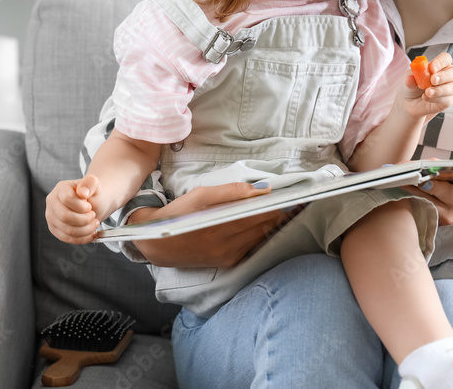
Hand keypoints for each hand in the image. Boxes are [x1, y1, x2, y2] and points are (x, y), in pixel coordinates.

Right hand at [45, 174, 106, 244]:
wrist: (93, 204)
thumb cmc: (92, 195)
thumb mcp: (95, 185)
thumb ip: (90, 183)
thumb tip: (83, 192)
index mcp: (61, 188)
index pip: (67, 199)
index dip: (81, 206)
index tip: (90, 207)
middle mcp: (52, 202)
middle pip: (65, 216)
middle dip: (84, 219)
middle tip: (93, 216)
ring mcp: (51, 217)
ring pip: (67, 230)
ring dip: (85, 230)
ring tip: (94, 223)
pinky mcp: (55, 229)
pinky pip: (67, 238)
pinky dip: (82, 238)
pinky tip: (91, 233)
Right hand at [128, 182, 289, 267]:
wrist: (158, 245)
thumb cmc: (179, 214)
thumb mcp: (201, 195)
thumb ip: (233, 191)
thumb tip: (262, 189)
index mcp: (220, 225)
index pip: (261, 213)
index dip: (280, 204)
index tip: (294, 195)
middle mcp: (227, 245)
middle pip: (266, 225)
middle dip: (279, 212)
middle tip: (293, 200)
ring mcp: (229, 256)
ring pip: (262, 235)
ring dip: (273, 223)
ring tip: (284, 209)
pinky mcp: (229, 263)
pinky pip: (253, 245)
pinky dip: (261, 233)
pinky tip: (265, 223)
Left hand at [400, 52, 452, 119]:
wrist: (409, 102)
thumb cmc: (412, 86)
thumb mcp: (408, 80)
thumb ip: (410, 79)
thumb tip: (410, 79)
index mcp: (439, 65)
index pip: (446, 59)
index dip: (440, 62)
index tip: (431, 68)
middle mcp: (447, 75)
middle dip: (444, 76)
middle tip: (433, 80)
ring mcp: (450, 88)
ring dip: (440, 90)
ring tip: (427, 92)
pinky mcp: (448, 100)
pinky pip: (447, 99)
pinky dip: (436, 99)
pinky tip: (426, 98)